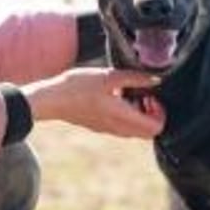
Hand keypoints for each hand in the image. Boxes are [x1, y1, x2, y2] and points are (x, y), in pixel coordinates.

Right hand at [22, 68, 165, 137]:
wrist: (49, 100)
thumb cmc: (76, 86)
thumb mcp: (108, 76)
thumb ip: (135, 78)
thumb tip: (156, 80)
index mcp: (122, 117)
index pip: (155, 128)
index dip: (160, 113)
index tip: (151, 97)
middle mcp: (117, 128)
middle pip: (148, 133)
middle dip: (152, 115)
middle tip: (145, 97)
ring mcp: (108, 130)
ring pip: (135, 131)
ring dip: (140, 116)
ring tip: (131, 95)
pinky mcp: (100, 127)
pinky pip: (123, 128)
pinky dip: (127, 116)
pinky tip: (117, 98)